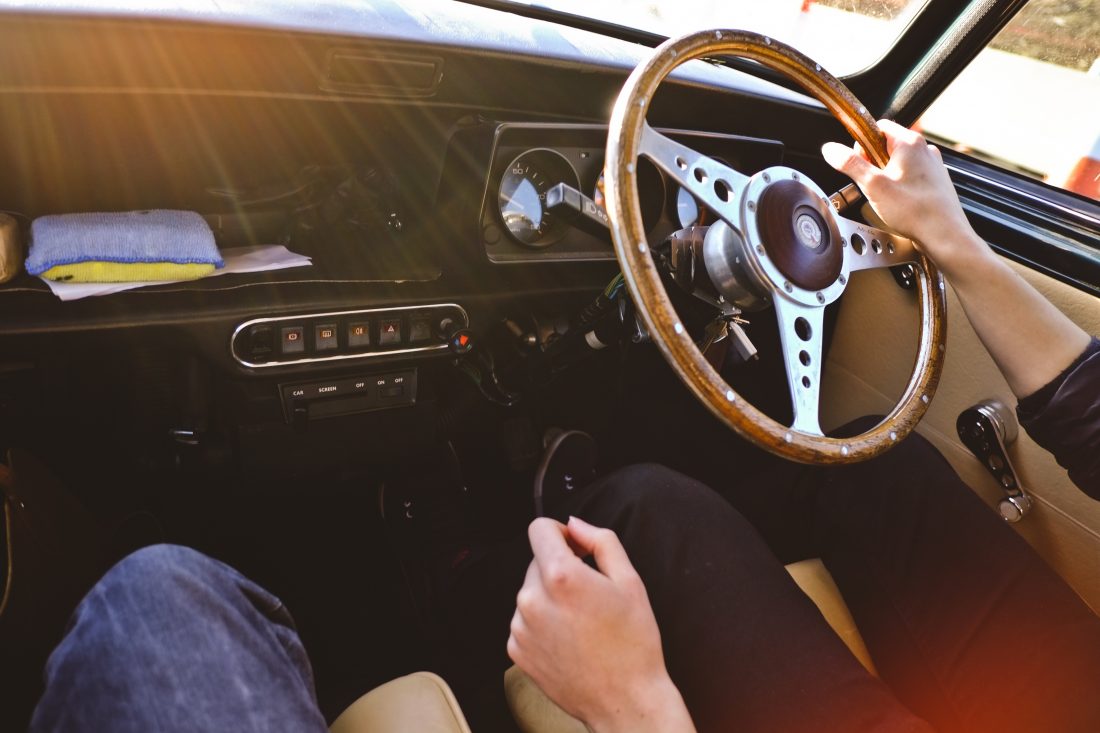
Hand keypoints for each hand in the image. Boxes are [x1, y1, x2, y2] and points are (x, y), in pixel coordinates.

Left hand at [508, 516, 694, 732]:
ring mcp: (521, 627)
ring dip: (550, 597)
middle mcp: (532, 599)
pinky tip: (569, 638)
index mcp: (560, 577)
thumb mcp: (630, 581)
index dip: (560, 532)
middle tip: (590, 594)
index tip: (575, 548)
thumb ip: (601, 541)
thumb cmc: (633, 644)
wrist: (624, 700)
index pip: (539, 529)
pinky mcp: (516, 650)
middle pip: (537, 561)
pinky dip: (543, 622)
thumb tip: (575, 525)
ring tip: (581, 622)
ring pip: (531, 591)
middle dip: (560, 568)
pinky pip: (525, 619)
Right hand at [821, 119, 987, 277]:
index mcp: (909, 143)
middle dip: (874, 164)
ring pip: (899, 162)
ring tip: (887, 197)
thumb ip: (850, 164)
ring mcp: (932, 165)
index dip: (862, 146)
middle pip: (887, 146)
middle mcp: (924, 150)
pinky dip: (901, 186)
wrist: (944, 234)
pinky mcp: (935, 181)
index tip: (860, 165)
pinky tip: (900, 202)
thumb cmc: (916, 211)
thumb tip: (831, 149)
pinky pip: (911, 176)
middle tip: (873, 185)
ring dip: (888, 176)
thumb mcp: (873, 186)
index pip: (877, 128)